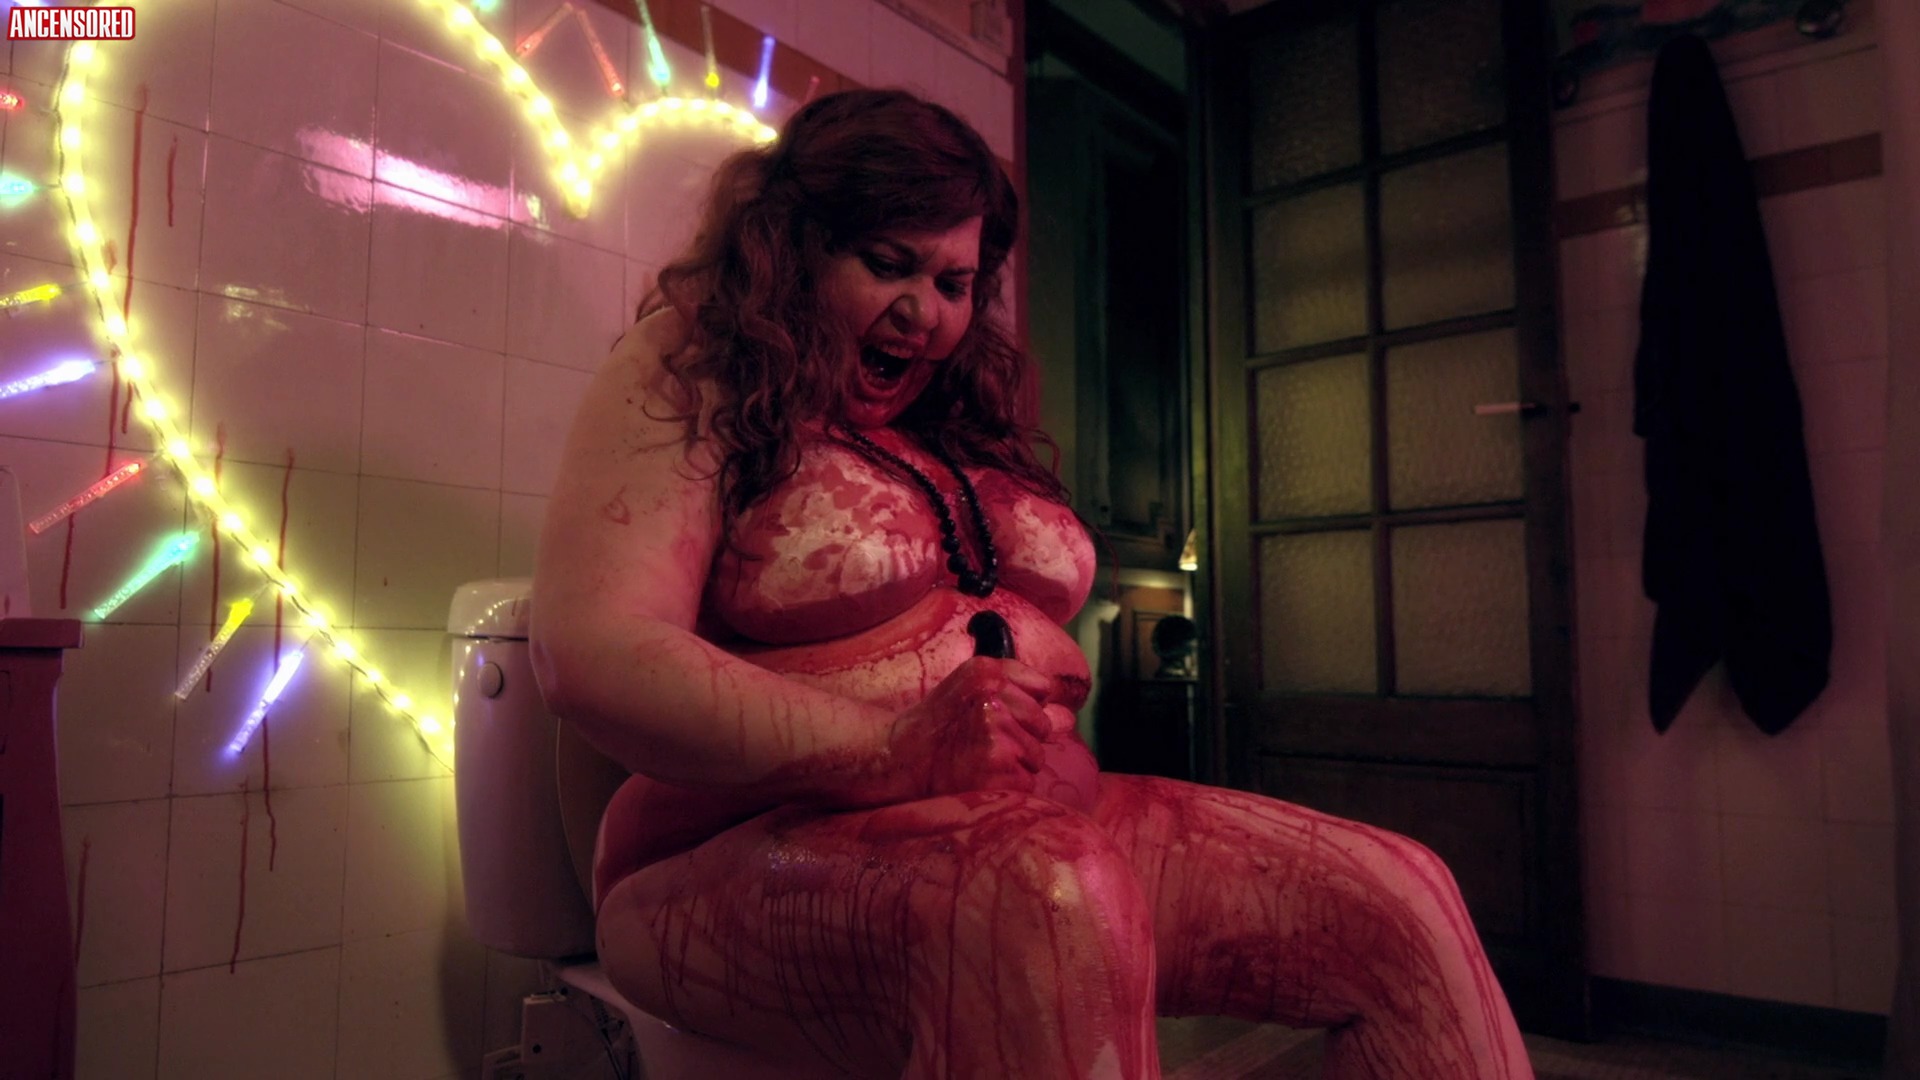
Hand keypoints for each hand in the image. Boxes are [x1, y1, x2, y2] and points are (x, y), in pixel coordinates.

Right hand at [888, 657, 1053, 797]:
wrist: (900, 759)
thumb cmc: (940, 722)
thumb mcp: (972, 685)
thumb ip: (1020, 687)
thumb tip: (1067, 716)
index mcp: (988, 674)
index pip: (1041, 689)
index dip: (1023, 707)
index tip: (996, 714)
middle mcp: (994, 702)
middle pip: (1042, 726)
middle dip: (1022, 737)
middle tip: (984, 742)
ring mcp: (996, 739)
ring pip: (1037, 756)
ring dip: (1016, 764)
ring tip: (980, 761)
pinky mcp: (998, 773)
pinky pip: (1027, 782)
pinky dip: (1009, 786)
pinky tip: (982, 778)